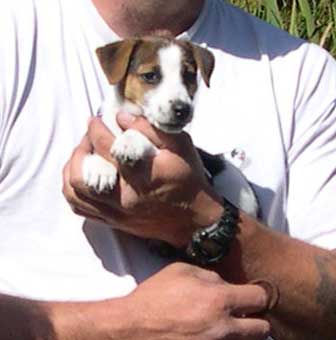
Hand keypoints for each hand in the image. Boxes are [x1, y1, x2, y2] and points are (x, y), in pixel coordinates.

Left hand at [63, 113, 223, 246]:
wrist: (193, 219)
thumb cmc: (188, 180)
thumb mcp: (180, 146)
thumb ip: (151, 129)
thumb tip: (122, 116)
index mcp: (144, 176)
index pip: (108, 149)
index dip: (96, 130)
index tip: (96, 120)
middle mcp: (125, 197)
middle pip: (84, 173)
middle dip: (80, 147)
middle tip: (88, 135)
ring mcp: (116, 212)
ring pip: (76, 193)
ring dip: (72, 168)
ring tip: (82, 154)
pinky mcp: (113, 221)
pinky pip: (80, 208)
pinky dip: (73, 189)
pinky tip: (81, 175)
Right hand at [123, 262, 270, 339]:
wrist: (133, 329)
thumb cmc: (155, 296)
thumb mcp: (181, 271)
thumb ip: (210, 276)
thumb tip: (226, 286)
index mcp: (219, 300)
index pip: (260, 298)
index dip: (257, 294)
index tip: (250, 296)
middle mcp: (224, 329)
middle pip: (262, 329)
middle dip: (254, 320)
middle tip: (240, 315)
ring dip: (241, 335)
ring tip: (222, 326)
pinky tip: (209, 336)